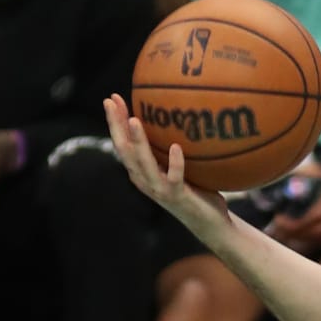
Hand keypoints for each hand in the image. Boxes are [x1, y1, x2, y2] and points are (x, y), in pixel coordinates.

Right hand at [104, 93, 234, 234]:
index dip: (115, 122)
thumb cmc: (196, 189)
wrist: (209, 222)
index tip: (111, 98)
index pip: (122, 143)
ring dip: (138, 141)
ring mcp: (159, 189)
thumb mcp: (180, 164)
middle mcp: (144, 179)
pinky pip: (174, 178)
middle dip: (116, 125)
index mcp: (141, 171)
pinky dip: (174, 163)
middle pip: (124, 150)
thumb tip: (175, 114)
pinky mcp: (176, 196)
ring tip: (134, 119)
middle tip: (111, 101)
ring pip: (142, 163)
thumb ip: (170, 145)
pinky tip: (176, 147)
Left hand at [269, 168, 320, 253]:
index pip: (291, 226)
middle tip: (273, 225)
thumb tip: (276, 181)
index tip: (276, 214)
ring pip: (299, 246)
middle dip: (280, 232)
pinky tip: (292, 237)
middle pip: (292, 238)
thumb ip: (296, 177)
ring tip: (280, 231)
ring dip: (287, 239)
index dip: (279, 222)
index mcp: (318, 212)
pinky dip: (298, 243)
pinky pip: (307, 247)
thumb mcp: (315, 173)